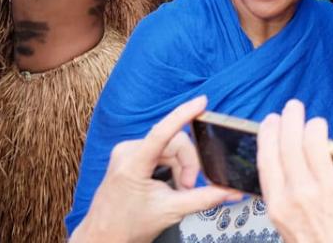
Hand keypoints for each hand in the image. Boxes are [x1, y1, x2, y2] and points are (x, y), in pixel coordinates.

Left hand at [69, 95, 240, 242]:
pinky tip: (169, 182)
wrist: (102, 238)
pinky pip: (161, 151)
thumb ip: (205, 198)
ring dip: (181, 167)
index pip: (162, 133)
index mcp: (132, 165)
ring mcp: (126, 153)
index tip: (201, 102)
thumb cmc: (125, 227)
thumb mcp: (171, 212)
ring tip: (178, 189)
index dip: (183, 114)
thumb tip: (230, 191)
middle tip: (189, 188)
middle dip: (188, 165)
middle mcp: (127, 153)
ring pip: (170, 147)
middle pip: (174, 143)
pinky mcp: (129, 156)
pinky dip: (171, 165)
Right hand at [258, 100, 332, 242]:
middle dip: (291, 117)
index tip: (271, 120)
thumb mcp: (286, 224)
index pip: (267, 157)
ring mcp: (328, 187)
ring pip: (317, 138)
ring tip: (318, 124)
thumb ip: (284, 193)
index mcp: (279, 204)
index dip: (268, 133)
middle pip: (291, 141)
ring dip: (316, 125)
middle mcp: (300, 192)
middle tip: (295, 107)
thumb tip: (284, 160)